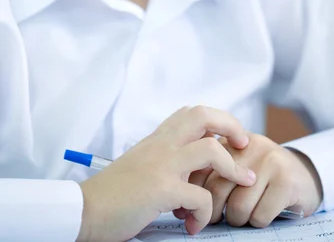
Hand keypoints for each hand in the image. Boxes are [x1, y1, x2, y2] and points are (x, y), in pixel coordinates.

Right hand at [77, 106, 256, 241]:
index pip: (192, 112)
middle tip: (244, 146)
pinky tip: (195, 224)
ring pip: (211, 150)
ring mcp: (162, 164)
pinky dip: (205, 212)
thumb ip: (165, 158)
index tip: (230, 136)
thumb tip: (193, 170)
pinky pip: (200, 196)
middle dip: (231, 127)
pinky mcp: (161, 189)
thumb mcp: (141, 163)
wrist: (85, 210)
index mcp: (157, 138)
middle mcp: (161, 144)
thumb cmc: (113, 193)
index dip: (217, 119)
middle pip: (204, 116)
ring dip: (232, 170)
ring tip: (241, 184)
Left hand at [185, 133, 322, 227]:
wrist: (304, 176)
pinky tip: (263, 214)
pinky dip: (258, 223)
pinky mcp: (286, 180)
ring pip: (238, 206)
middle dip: (215, 213)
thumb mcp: (237, 166)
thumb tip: (185, 201)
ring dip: (238, 221)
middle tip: (218, 219)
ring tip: (244, 217)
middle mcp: (250, 146)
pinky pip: (260, 215)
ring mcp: (270, 161)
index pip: (202, 169)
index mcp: (233, 141)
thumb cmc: (262, 178)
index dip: (198, 195)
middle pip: (217, 189)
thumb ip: (213, 173)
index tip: (197, 209)